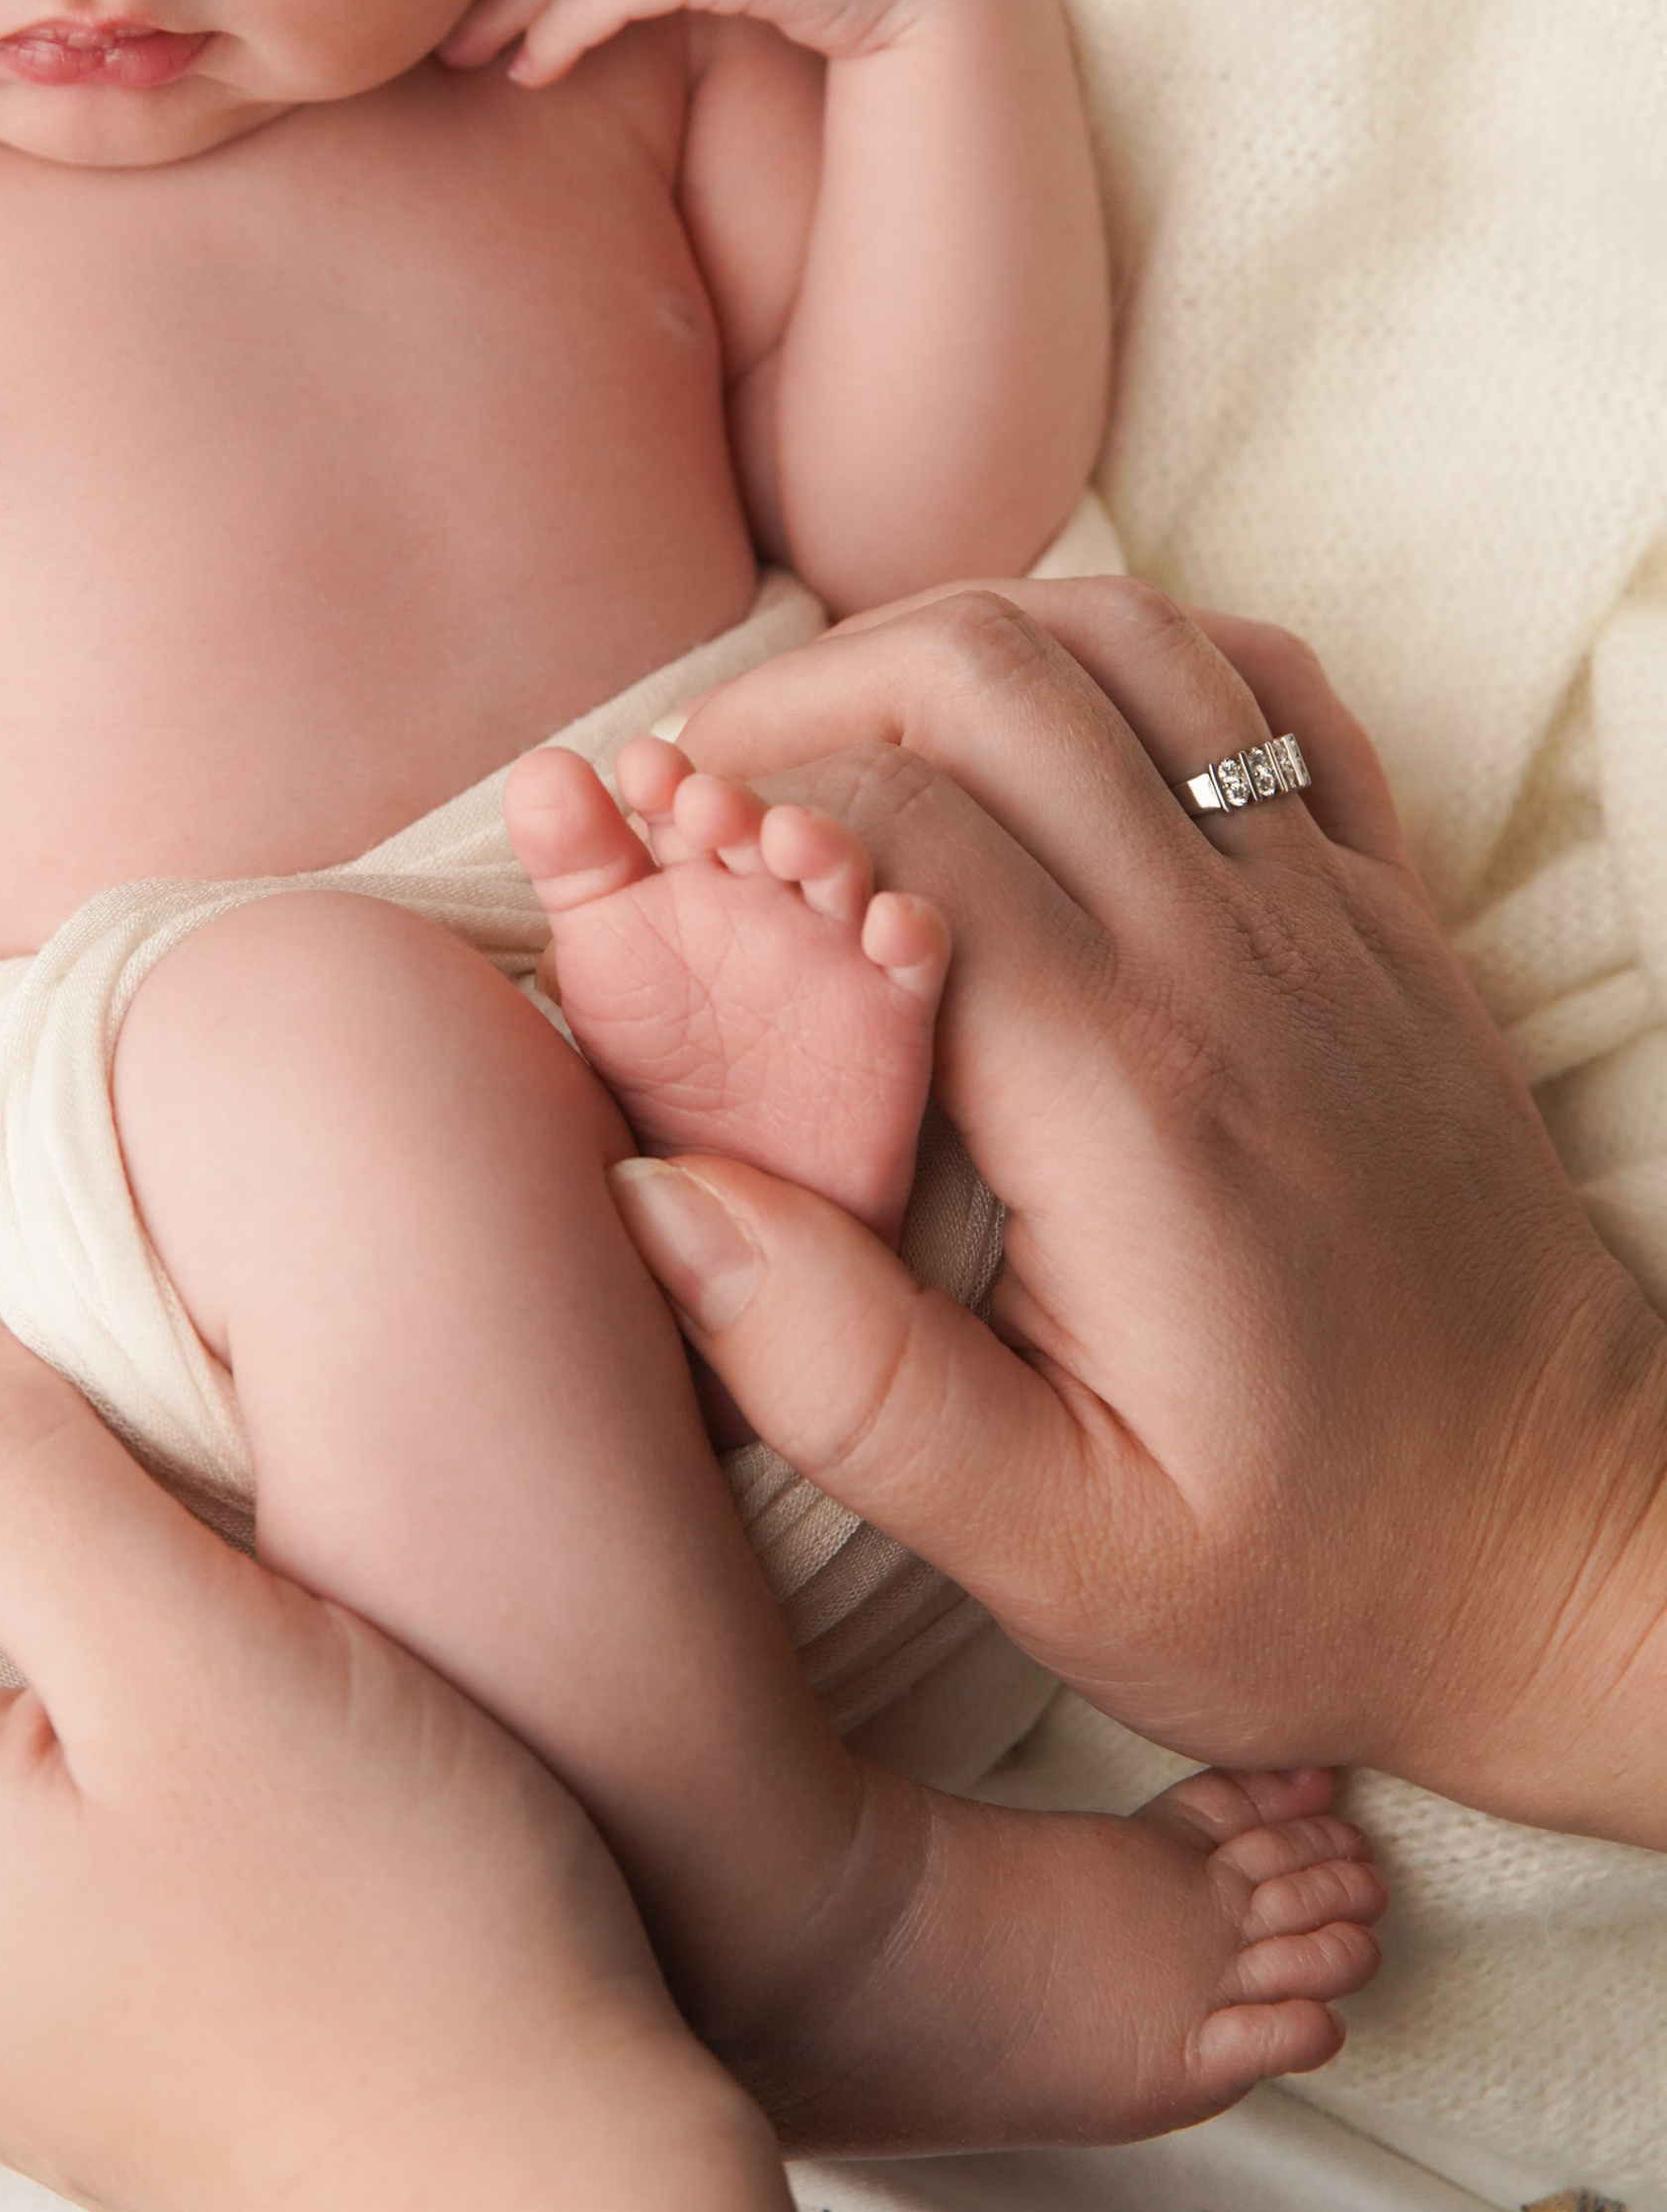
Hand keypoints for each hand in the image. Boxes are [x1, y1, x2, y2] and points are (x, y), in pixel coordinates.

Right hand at [609, 581, 1666, 1847]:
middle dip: (801, 701)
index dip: (727, 823)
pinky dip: (1132, 657)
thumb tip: (657, 1189)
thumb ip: (840, 1378)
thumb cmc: (1310, 1575)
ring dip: (948, 647)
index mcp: (1130, 1094)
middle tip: (696, 803)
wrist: (1574, 1562)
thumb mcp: (1053, 1551)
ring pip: (1122, 635)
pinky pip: (1267, 686)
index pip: (886, 827)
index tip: (639, 889)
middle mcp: (1235, 958)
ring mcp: (1331, 914)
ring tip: (836, 751)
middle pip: (986, 673)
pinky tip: (1046, 740)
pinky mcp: (1389, 917)